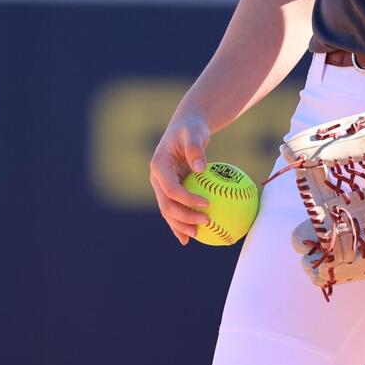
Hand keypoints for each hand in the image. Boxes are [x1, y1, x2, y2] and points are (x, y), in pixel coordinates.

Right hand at [149, 113, 212, 245]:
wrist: (186, 127)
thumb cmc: (192, 128)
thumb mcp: (194, 132)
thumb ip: (195, 149)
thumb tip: (200, 169)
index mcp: (159, 166)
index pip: (171, 188)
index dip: (187, 199)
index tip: (207, 203)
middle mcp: (157, 179)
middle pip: (167, 205)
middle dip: (184, 218)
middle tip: (206, 222)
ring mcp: (162, 186)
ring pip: (168, 211)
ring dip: (181, 225)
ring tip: (198, 235)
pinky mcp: (170, 189)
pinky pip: (175, 208)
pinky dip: (180, 223)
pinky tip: (191, 237)